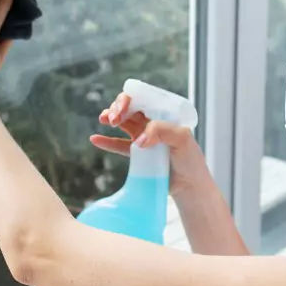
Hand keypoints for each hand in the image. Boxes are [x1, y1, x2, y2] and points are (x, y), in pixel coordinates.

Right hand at [90, 93, 213, 198]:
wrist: (189, 186)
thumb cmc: (191, 160)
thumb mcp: (182, 140)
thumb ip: (162, 132)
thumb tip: (139, 140)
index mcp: (164, 115)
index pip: (144, 99)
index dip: (130, 100)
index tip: (122, 109)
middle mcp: (153, 123)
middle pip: (130, 107)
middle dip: (118, 107)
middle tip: (114, 118)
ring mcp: (144, 138)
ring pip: (123, 122)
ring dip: (111, 117)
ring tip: (105, 120)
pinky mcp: (137, 154)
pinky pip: (118, 145)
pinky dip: (106, 142)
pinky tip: (95, 139)